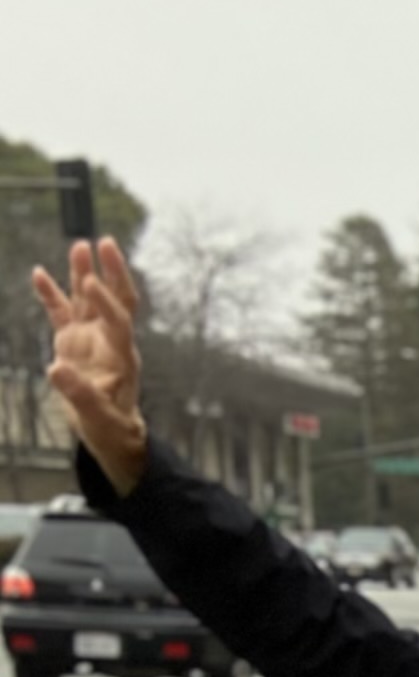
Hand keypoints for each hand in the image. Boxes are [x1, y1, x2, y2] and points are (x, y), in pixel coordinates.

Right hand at [31, 237, 147, 493]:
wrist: (110, 433)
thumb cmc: (112, 428)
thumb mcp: (98, 419)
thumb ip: (80, 395)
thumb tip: (56, 370)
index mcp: (122, 357)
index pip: (118, 322)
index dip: (106, 303)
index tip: (92, 282)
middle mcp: (110, 342)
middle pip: (115, 301)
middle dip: (112, 273)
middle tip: (107, 243)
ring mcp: (91, 339)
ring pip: (89, 300)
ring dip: (84, 274)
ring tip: (79, 245)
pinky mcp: (73, 342)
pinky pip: (62, 312)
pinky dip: (52, 294)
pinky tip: (39, 273)